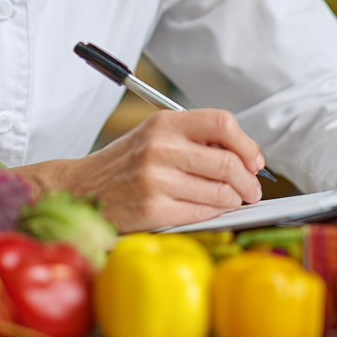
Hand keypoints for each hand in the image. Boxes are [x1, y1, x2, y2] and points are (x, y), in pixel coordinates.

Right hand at [14, 109, 264, 232]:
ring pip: (221, 192)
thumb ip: (194, 138)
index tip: (253, 160)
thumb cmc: (126, 164)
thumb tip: (245, 155)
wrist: (82, 189)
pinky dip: (215, 213)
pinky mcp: (153, 210)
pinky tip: (210, 210)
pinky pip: (203, 213)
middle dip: (249, 181)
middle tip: (251, 189)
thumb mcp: (154, 136)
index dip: (246, 144)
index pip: (222, 123)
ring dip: (235, 200)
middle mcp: (160, 147)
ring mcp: (155, 180)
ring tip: (232, 201)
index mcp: (163, 123)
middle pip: (228, 162)